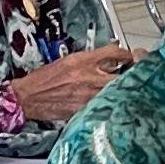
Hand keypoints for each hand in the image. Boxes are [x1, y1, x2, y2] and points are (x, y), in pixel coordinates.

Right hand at [7, 44, 130, 124]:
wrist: (29, 97)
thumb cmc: (45, 80)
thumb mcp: (68, 61)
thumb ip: (89, 59)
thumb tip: (108, 57)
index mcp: (83, 60)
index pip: (115, 53)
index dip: (127, 55)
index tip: (131, 57)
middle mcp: (88, 76)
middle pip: (123, 74)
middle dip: (132, 74)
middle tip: (136, 75)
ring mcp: (89, 95)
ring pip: (117, 92)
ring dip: (124, 90)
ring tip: (126, 90)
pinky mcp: (85, 110)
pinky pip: (105, 105)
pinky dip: (110, 104)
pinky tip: (111, 103)